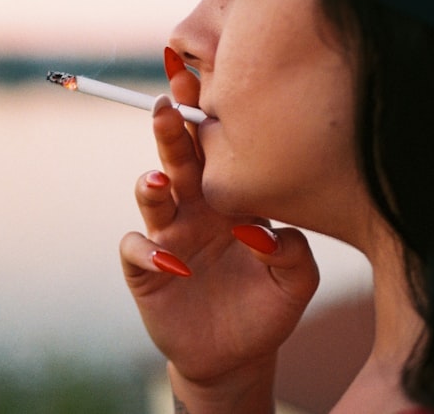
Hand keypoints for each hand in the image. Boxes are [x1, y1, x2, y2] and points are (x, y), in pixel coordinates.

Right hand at [119, 55, 319, 409]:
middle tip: (166, 107)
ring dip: (150, 183)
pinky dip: (149, 251)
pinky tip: (174, 262)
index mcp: (229, 196)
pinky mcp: (147, 270)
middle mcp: (194, 207)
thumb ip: (295, 253)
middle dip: (170, 131)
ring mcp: (168, 236)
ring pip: (150, 196)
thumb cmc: (267, 305)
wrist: (238, 356)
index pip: (214, 147)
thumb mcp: (296, 282)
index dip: (205, 114)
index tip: (201, 77)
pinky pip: (137, 250)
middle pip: (177, 158)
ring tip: (159, 179)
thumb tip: (266, 232)